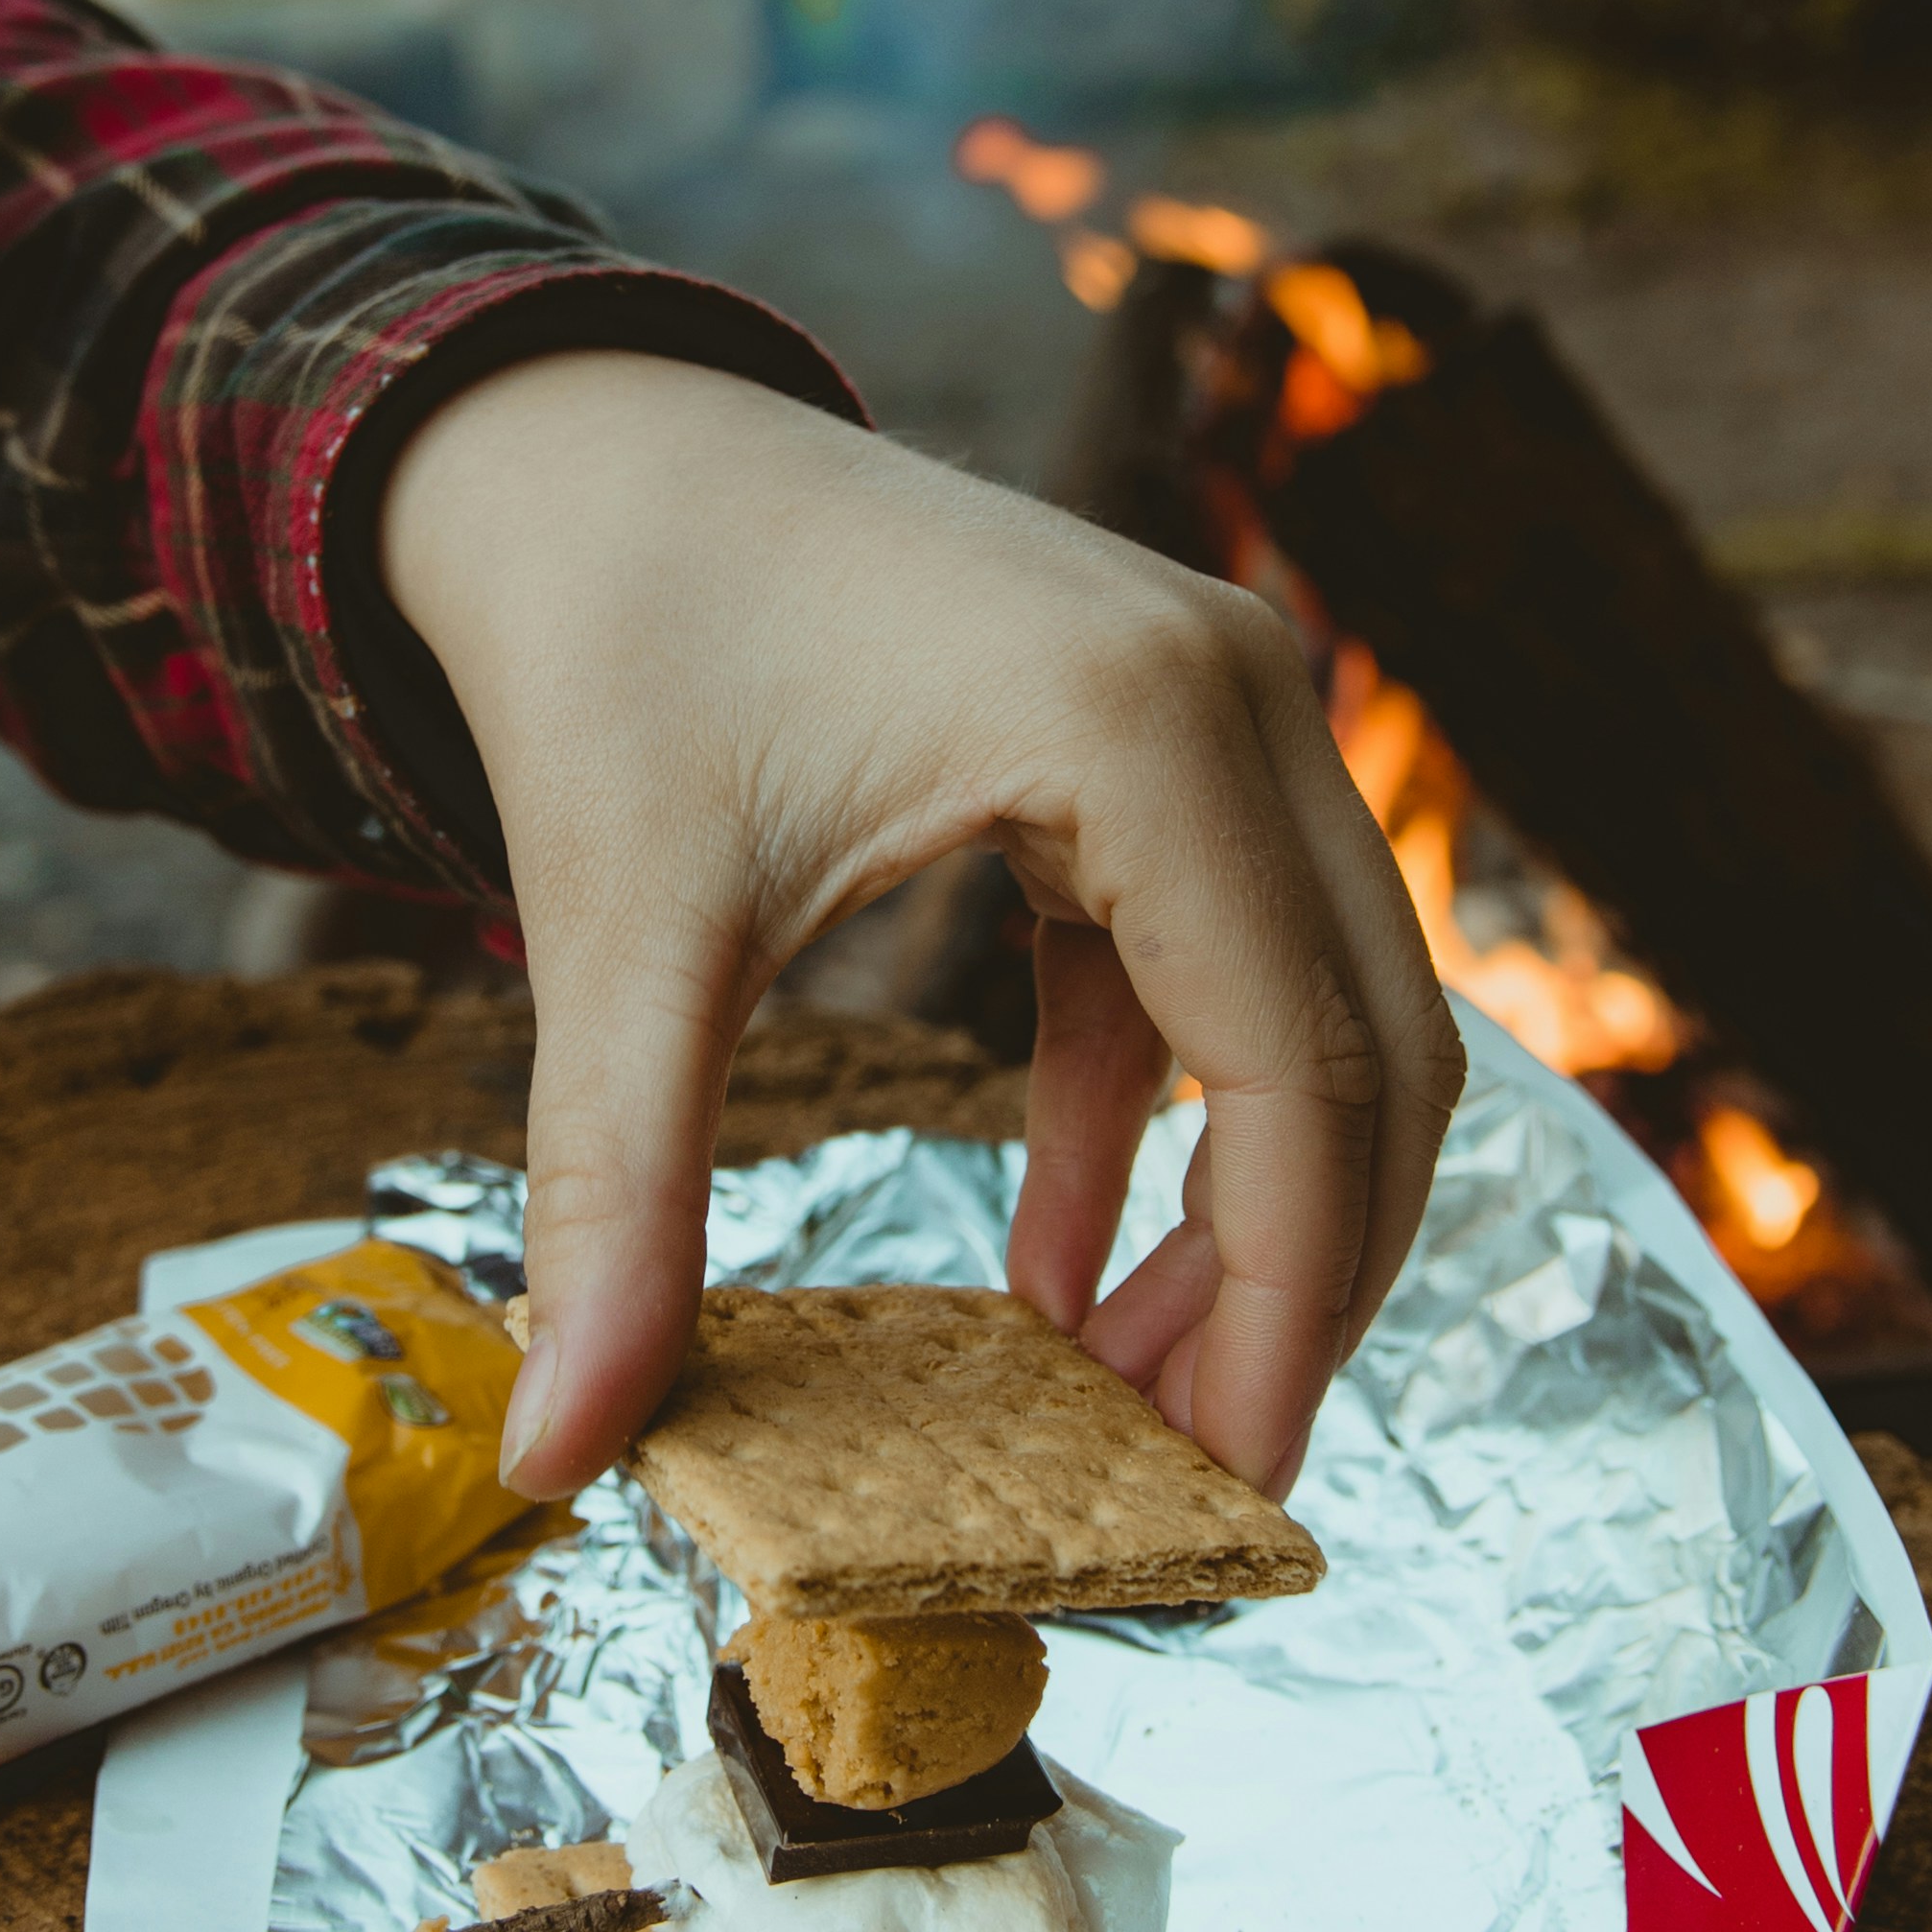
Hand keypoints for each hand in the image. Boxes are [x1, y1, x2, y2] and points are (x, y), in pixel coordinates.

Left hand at [379, 353, 1461, 1503]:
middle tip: (1190, 1477)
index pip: (1303, 1079)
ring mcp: (1224, 704)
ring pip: (1324, 1016)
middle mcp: (1239, 698)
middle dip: (1296, 1287)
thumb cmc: (611, 643)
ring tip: (1115, 1393)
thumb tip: (557, 1451)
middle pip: (1373, 1056)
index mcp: (1148, 731)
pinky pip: (1218, 969)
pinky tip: (1055, 1269)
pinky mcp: (1165, 738)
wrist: (580, 442)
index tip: (1224, 1489)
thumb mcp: (619, 933)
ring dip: (1245, 1217)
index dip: (1284, 1308)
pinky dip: (1159, 1122)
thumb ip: (614, 1200)